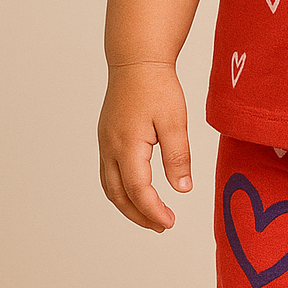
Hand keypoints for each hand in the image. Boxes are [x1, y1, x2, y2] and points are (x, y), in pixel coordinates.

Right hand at [97, 63, 192, 231]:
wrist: (137, 61)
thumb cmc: (157, 87)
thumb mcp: (175, 121)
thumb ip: (178, 157)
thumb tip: (182, 189)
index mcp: (127, 145)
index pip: (138, 190)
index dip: (153, 211)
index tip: (169, 223)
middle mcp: (110, 147)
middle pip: (118, 195)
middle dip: (138, 215)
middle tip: (161, 227)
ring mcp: (105, 143)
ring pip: (110, 186)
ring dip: (128, 205)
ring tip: (150, 216)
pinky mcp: (106, 137)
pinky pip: (109, 173)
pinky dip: (122, 189)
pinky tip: (138, 191)